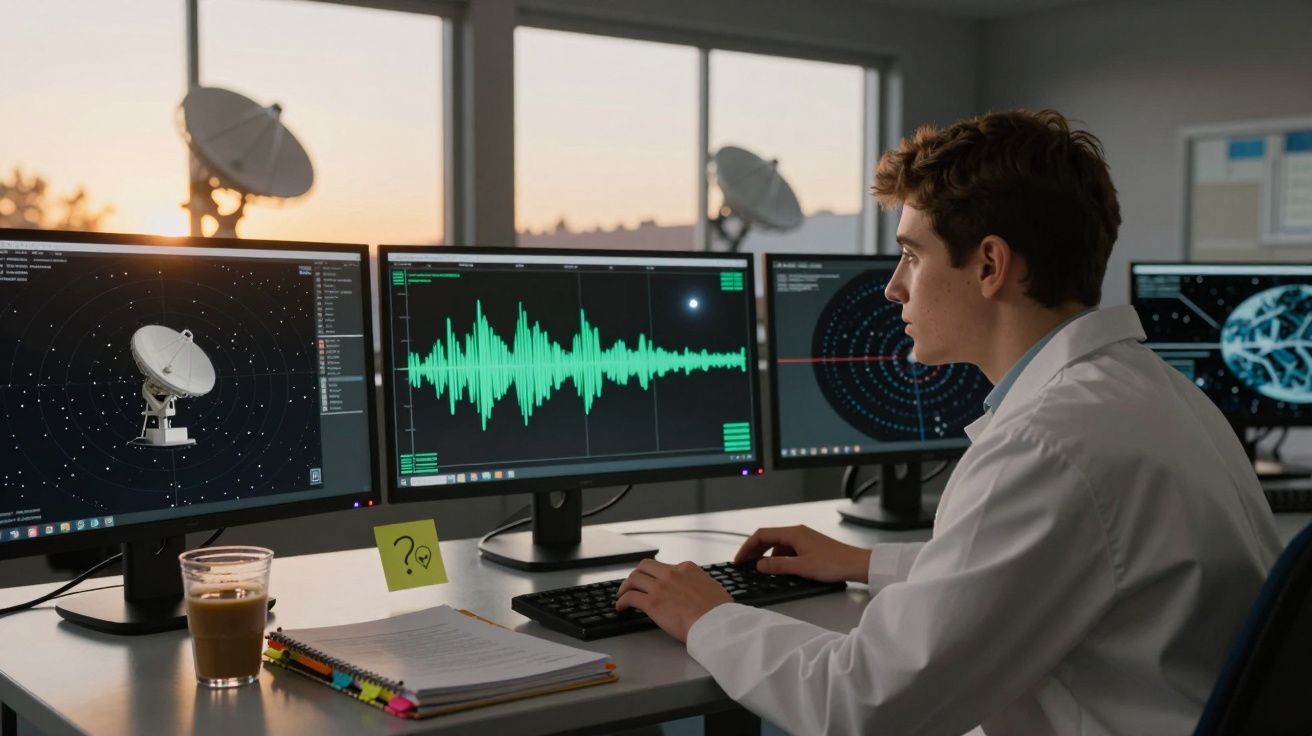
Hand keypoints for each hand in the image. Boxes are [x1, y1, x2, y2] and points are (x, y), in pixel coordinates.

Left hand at [615, 559, 731, 642]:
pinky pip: (630, 597)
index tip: (653, 582)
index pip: (665, 566)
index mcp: (687, 568)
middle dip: (637, 574)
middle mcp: (671, 573)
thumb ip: (700, 584)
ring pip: (634, 578)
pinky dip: (622, 601)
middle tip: (633, 584)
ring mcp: (660, 587)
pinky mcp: (652, 603)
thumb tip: (699, 590)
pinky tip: (621, 607)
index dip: (656, 575)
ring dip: (625, 586)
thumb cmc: (719, 611)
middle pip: (645, 566)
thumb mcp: (713, 587)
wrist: (717, 623)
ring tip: (622, 595)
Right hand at [734, 525, 871, 583]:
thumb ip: (778, 566)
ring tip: (763, 571)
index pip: (762, 535)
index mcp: (793, 533)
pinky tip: (781, 570)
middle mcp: (797, 532)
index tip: (739, 560)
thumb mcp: (801, 567)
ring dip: (768, 556)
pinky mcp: (809, 546)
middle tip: (745, 565)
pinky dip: (780, 559)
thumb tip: (759, 565)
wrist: (856, 564)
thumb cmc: (833, 563)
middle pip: (768, 538)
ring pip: (778, 545)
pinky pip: (788, 550)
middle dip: (755, 551)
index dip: (747, 547)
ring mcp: (804, 539)